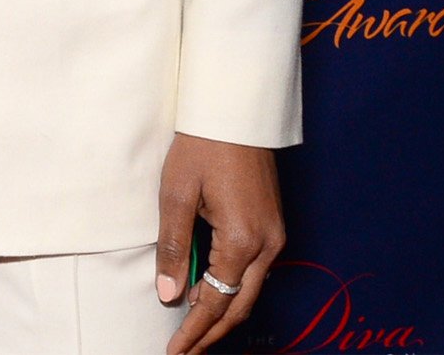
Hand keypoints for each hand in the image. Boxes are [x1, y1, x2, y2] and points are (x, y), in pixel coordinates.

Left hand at [156, 132, 284, 353]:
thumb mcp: (176, 195)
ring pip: (250, 291)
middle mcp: (267, 245)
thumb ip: (173, 247)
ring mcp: (275, 236)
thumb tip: (168, 295)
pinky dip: (232, 290)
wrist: (235, 112)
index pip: (216, 301)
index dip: (194, 331)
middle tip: (185, 352)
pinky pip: (254, 271)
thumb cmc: (202, 147)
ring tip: (193, 332)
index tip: (175, 352)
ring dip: (223, 313)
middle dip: (211, 333)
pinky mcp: (273, 225)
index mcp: (243, 241)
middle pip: (239, 306)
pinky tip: (211, 295)